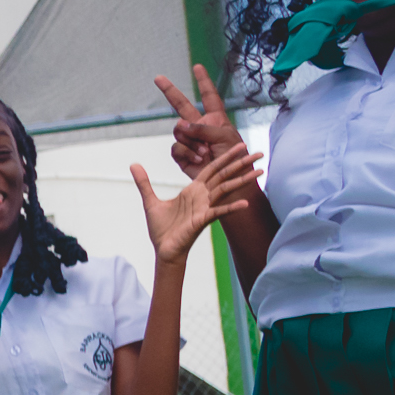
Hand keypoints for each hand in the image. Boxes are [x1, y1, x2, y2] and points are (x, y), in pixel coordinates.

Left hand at [130, 146, 258, 266]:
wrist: (163, 249)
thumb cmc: (161, 228)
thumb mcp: (150, 201)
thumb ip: (144, 183)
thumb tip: (134, 164)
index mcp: (192, 190)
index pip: (211, 168)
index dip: (225, 156)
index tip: (240, 145)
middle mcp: (202, 197)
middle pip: (224, 175)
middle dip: (241, 163)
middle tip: (260, 152)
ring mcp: (204, 208)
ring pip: (226, 189)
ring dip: (243, 180)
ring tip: (261, 171)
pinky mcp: (202, 220)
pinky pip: (219, 212)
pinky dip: (231, 207)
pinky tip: (245, 203)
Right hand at [154, 64, 240, 175]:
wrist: (229, 180)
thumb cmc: (235, 156)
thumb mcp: (225, 136)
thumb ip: (203, 128)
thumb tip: (180, 125)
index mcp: (215, 119)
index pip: (209, 96)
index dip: (203, 81)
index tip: (197, 67)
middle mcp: (200, 126)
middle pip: (182, 105)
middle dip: (170, 91)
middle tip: (158, 78)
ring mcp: (190, 140)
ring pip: (178, 131)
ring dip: (191, 141)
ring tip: (205, 152)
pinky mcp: (183, 155)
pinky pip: (176, 147)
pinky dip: (187, 152)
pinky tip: (198, 158)